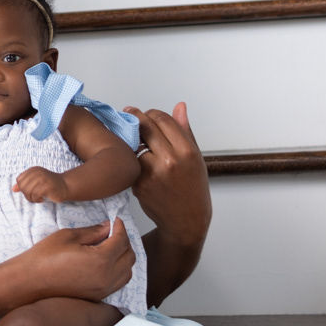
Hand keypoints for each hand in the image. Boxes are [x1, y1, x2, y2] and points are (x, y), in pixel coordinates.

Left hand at [13, 166, 68, 202]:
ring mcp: (43, 178)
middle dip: (26, 194)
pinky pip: (35, 195)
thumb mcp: (36, 182)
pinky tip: (42, 199)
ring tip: (37, 199)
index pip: (19, 180)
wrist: (66, 186)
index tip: (30, 191)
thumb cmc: (49, 185)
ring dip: (31, 199)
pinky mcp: (47, 186)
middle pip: (22, 186)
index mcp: (33, 170)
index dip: (22, 188)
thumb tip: (13, 189)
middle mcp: (37, 172)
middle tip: (34, 197)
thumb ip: (25, 184)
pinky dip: (37, 200)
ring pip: (28, 191)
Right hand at [19, 219, 133, 302]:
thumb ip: (93, 231)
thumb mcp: (69, 236)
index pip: (121, 241)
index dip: (120, 227)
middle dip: (125, 241)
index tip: (115, 220)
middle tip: (113, 231)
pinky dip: (119, 271)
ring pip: (127, 272)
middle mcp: (106, 278)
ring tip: (111, 246)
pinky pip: (118, 283)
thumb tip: (108, 228)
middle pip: (129, 257)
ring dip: (124, 257)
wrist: (30, 281)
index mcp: (101, 261)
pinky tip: (106, 262)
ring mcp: (103, 290)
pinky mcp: (97, 297)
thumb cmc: (44, 257)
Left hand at [124, 103, 210, 242]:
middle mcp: (170, 160)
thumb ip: (185, 130)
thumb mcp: (196, 157)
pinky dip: (131, 158)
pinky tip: (135, 158)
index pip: (163, 119)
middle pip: (146, 126)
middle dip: (136, 116)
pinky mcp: (139, 184)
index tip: (146, 113)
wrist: (186, 219)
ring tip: (133, 137)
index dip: (152, 113)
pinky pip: (131, 162)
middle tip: (129, 112)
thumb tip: (180, 106)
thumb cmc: (192, 187)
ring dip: (132, 138)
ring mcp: (153, 173)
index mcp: (187, 151)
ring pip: (134, 143)